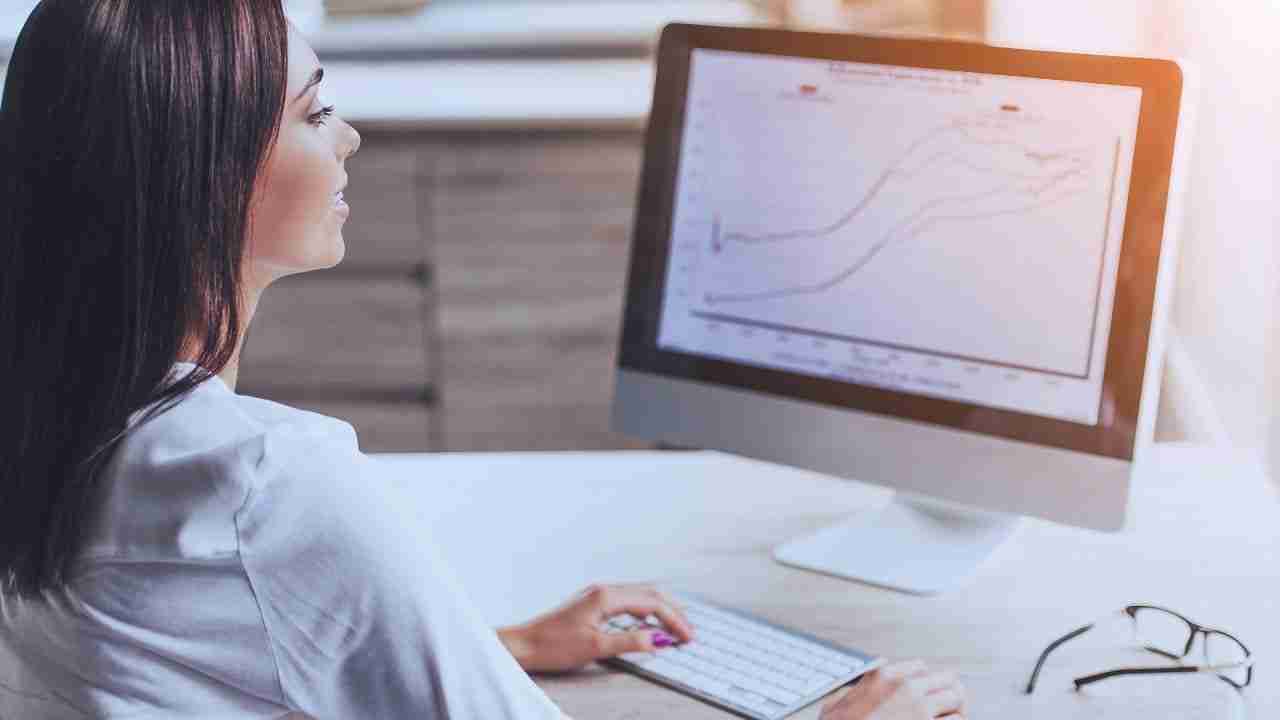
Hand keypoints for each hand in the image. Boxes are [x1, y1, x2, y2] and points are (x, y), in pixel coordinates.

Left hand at [497, 583, 694, 673]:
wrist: (522, 644)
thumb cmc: (552, 645)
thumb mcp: (595, 647)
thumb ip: (629, 642)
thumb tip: (657, 640)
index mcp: (606, 596)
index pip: (651, 603)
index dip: (674, 620)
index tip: (688, 636)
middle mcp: (603, 590)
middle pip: (649, 593)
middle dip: (672, 611)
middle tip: (688, 632)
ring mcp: (596, 594)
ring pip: (639, 595)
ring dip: (660, 609)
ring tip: (675, 627)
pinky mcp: (591, 603)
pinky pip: (627, 601)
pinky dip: (644, 610)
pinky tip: (648, 623)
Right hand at [819, 661, 966, 719]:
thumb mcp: (834, 707)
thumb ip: (849, 694)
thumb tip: (852, 692)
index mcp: (881, 676)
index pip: (919, 667)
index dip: (925, 682)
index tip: (926, 693)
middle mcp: (904, 687)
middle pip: (945, 678)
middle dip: (948, 692)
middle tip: (948, 706)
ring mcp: (919, 708)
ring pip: (956, 698)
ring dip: (955, 710)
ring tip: (951, 718)